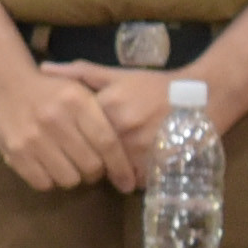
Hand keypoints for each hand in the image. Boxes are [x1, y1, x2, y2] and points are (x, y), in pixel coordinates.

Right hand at [0, 69, 129, 196]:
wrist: (5, 84)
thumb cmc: (51, 90)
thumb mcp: (81, 89)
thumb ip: (102, 116)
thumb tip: (127, 154)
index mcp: (77, 101)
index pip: (107, 142)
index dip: (120, 166)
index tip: (127, 182)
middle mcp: (55, 119)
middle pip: (90, 165)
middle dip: (95, 172)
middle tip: (92, 166)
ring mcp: (33, 137)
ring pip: (68, 178)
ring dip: (73, 176)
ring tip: (69, 165)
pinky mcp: (16, 152)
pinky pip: (43, 183)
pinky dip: (50, 180)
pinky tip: (49, 166)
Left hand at [44, 64, 203, 190]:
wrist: (204, 95)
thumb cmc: (155, 85)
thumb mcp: (117, 74)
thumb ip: (79, 73)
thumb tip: (44, 67)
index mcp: (108, 106)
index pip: (76, 133)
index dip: (78, 139)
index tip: (81, 140)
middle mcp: (121, 129)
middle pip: (93, 154)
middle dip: (93, 158)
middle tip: (99, 156)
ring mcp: (139, 150)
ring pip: (113, 171)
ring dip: (115, 170)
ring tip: (121, 163)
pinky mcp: (157, 166)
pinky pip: (135, 181)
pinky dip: (135, 177)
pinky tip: (138, 168)